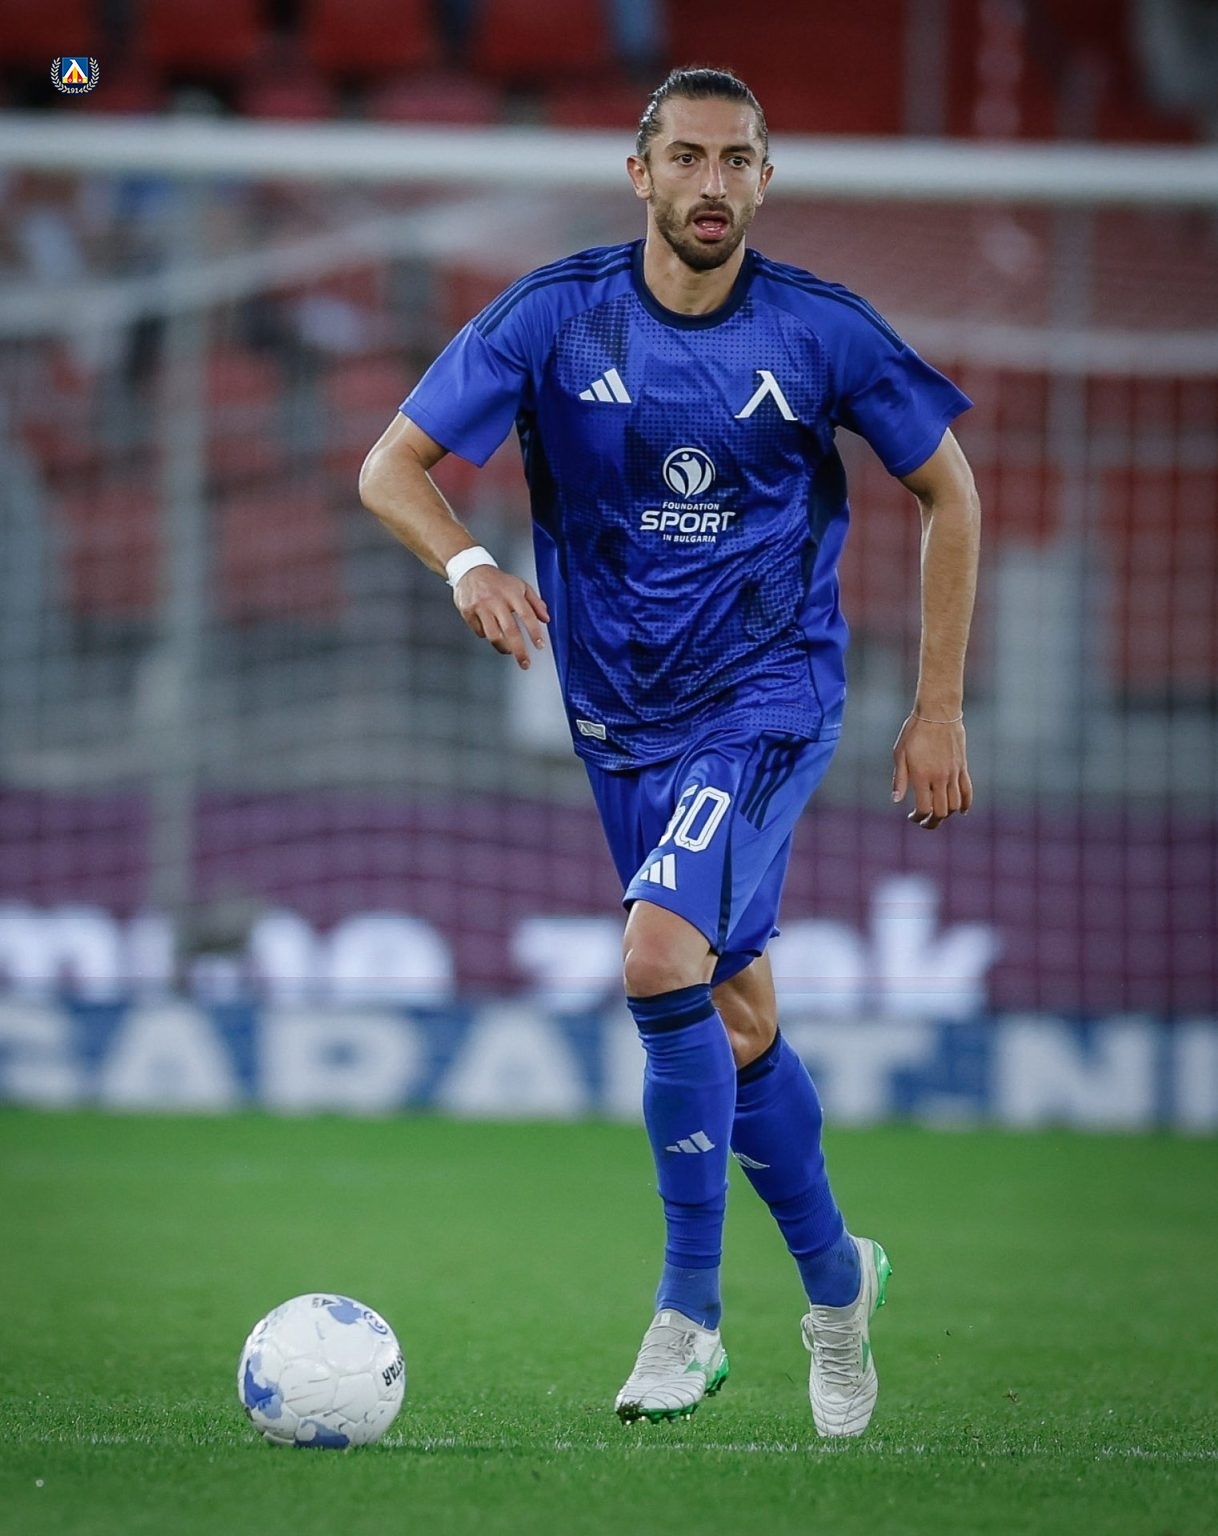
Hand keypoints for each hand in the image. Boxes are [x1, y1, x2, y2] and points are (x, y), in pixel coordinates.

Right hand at [452, 566, 549, 669]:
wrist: (471, 570)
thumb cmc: (498, 581)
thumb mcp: (521, 586)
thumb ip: (535, 602)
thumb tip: (546, 618)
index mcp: (512, 593)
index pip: (527, 615)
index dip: (534, 632)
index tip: (539, 645)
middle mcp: (496, 600)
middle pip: (510, 630)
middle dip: (519, 650)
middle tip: (525, 662)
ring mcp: (480, 606)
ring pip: (493, 635)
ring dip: (503, 648)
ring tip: (509, 650)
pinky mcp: (468, 611)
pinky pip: (479, 632)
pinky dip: (486, 636)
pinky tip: (491, 632)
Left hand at [891, 715, 971, 829]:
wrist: (938, 712)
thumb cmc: (914, 732)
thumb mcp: (900, 754)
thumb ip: (900, 779)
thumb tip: (896, 801)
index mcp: (921, 776)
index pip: (924, 808)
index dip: (918, 818)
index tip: (912, 816)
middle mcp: (939, 777)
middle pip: (940, 812)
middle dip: (932, 822)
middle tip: (925, 823)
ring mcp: (953, 773)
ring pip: (955, 804)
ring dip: (946, 815)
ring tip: (938, 815)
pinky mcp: (962, 767)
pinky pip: (968, 791)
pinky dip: (966, 804)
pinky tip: (961, 811)